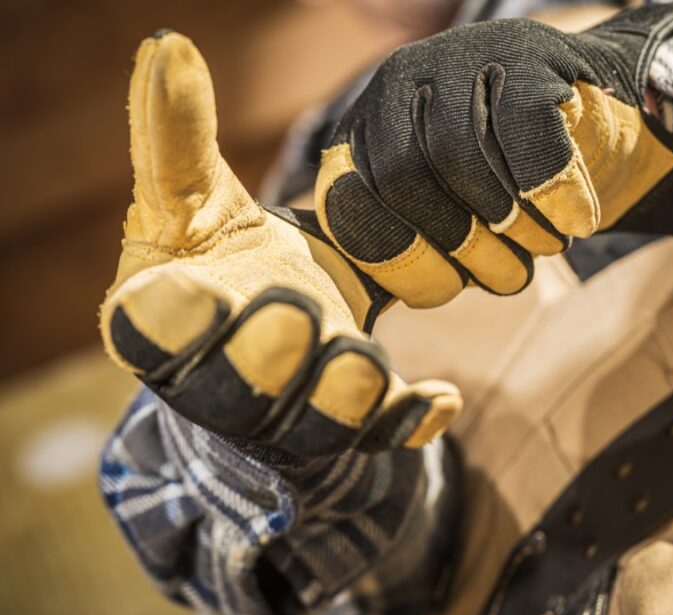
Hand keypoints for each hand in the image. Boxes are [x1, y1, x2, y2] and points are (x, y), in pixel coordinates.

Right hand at [99, 31, 460, 457]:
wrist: (262, 318)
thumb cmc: (220, 258)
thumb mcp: (196, 199)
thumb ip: (180, 137)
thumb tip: (166, 46)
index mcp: (163, 323)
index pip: (155, 334)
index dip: (179, 321)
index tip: (209, 287)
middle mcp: (218, 381)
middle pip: (236, 394)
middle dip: (268, 361)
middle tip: (302, 316)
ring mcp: (285, 410)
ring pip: (308, 426)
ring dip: (340, 398)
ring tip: (369, 363)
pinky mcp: (344, 420)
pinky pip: (375, 435)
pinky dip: (407, 421)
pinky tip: (442, 400)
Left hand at [310, 4, 672, 309]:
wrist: (610, 119)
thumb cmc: (522, 187)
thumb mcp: (460, 221)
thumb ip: (419, 250)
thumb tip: (407, 291)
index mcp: (369, 130)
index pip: (349, 201)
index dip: (396, 258)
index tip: (448, 288)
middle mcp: (402, 82)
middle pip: (403, 177)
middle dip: (459, 243)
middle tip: (510, 272)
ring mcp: (462, 56)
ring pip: (459, 152)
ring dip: (511, 222)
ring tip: (547, 244)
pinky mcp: (526, 52)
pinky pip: (525, 132)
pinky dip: (553, 190)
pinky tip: (576, 219)